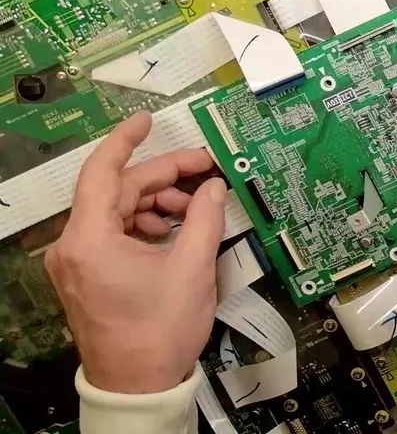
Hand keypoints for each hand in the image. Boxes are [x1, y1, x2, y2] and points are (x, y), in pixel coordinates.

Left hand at [44, 111, 227, 393]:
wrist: (138, 384)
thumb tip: (213, 188)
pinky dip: (145, 225)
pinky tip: (176, 231)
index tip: (147, 122)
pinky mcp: (86, 275)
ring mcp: (77, 262)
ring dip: (157, 203)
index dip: (126, 140)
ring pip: (117, 211)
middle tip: (204, 171)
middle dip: (162, 179)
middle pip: (117, 191)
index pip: (103, 172)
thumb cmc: (158, 333)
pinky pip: (114, 233)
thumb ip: (205, 218)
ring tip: (195, 211)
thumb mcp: (192, 267)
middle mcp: (74, 247)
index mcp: (90, 240)